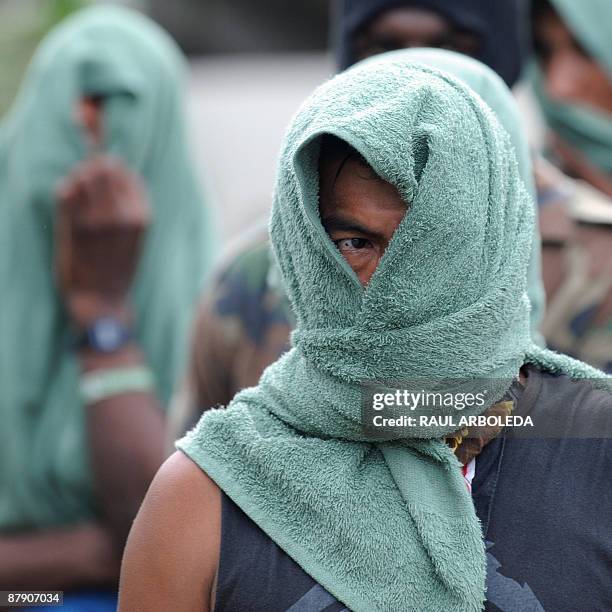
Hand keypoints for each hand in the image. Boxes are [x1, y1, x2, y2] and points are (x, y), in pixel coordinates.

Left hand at [56, 156, 150, 328]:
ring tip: (78, 192)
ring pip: (83, 176)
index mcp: (142, 217)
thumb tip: (116, 162)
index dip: (114, 169)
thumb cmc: (118, 266)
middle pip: (104, 168)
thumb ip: (129, 203)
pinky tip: (68, 201)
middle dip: (94, 169)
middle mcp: (123, 215)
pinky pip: (65, 192)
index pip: (127, 174)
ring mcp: (97, 220)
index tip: (105, 175)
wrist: (102, 300)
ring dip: (78, 179)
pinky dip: (64, 191)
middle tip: (87, 179)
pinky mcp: (73, 226)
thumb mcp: (136, 234)